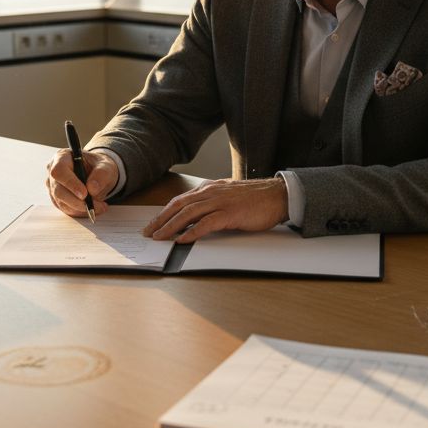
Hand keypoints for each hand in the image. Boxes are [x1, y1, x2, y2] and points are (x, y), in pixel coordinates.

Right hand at [45, 148, 117, 217]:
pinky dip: (80, 212)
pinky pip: (66, 209)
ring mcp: (53, 186)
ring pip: (61, 202)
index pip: (59, 171)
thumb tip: (92, 188)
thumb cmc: (99, 166)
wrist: (98, 174)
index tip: (84, 194)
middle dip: (77, 201)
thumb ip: (101, 174)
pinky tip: (93, 208)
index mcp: (62, 157)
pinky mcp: (57, 199)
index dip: (70, 184)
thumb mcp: (106, 166)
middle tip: (95, 205)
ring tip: (100, 206)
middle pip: (58, 190)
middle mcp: (53, 171)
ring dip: (81, 208)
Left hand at [143, 178, 289, 243]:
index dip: (164, 212)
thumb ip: (212, 203)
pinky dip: (193, 231)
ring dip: (171, 226)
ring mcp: (221, 202)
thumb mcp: (228, 196)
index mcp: (209, 188)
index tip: (153, 223)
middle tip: (149, 232)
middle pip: (179, 206)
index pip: (180, 200)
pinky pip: (207, 223)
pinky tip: (183, 239)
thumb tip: (195, 218)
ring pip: (189, 213)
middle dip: (161, 220)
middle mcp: (211, 192)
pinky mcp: (231, 213)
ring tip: (160, 237)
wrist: (278, 195)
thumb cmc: (256, 198)